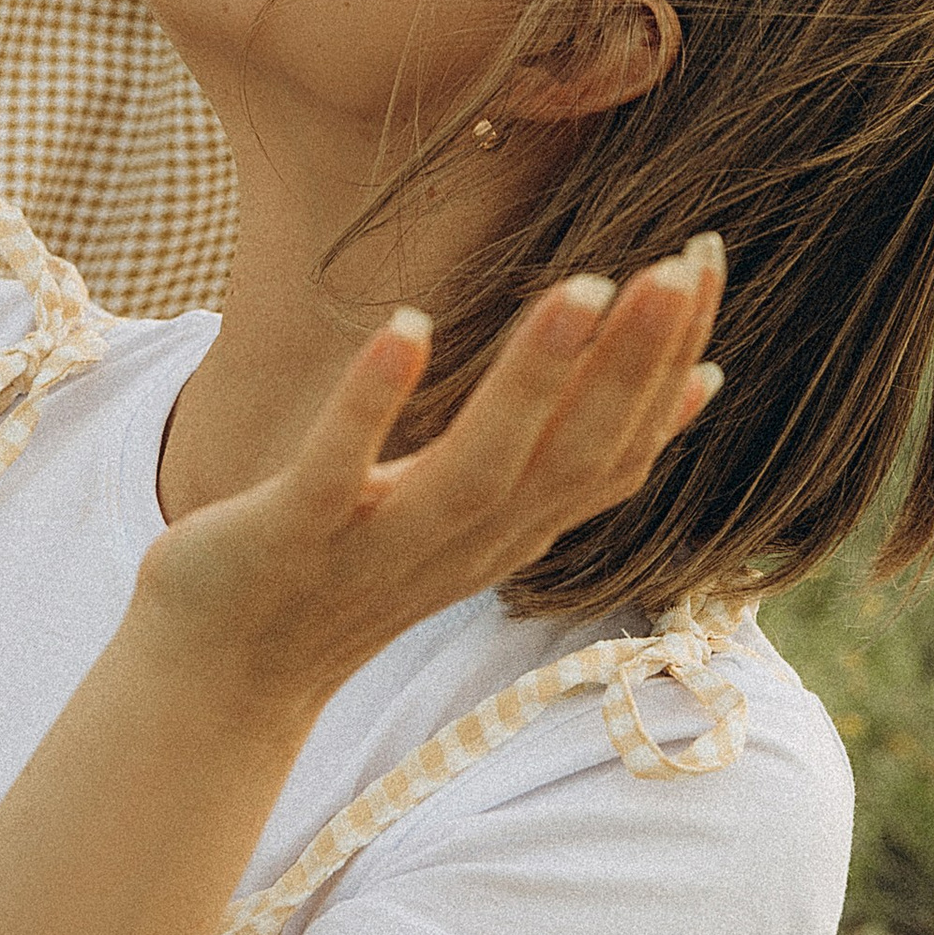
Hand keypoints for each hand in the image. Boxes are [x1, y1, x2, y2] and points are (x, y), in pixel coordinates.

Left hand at [133, 240, 724, 719]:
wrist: (225, 672)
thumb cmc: (358, 568)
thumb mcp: (486, 510)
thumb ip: (578, 455)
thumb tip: (704, 381)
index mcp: (515, 528)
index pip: (618, 450)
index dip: (669, 363)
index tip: (708, 262)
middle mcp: (464, 544)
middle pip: (570, 456)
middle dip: (632, 360)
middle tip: (683, 264)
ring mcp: (378, 546)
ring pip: (477, 468)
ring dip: (534, 378)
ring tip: (581, 285)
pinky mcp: (291, 538)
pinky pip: (338, 471)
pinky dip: (373, 401)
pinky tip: (407, 323)